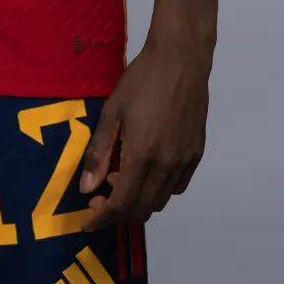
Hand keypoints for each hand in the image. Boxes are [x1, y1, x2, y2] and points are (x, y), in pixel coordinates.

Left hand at [76, 35, 210, 230]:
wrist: (181, 60)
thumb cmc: (142, 80)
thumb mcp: (112, 112)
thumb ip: (99, 153)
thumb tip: (86, 188)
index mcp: (142, 156)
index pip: (121, 204)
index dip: (102, 219)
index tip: (87, 223)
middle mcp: (167, 165)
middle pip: (142, 209)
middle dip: (117, 213)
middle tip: (99, 198)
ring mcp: (185, 161)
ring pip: (161, 201)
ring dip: (138, 201)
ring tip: (121, 178)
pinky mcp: (196, 153)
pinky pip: (177, 186)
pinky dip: (159, 190)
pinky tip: (146, 171)